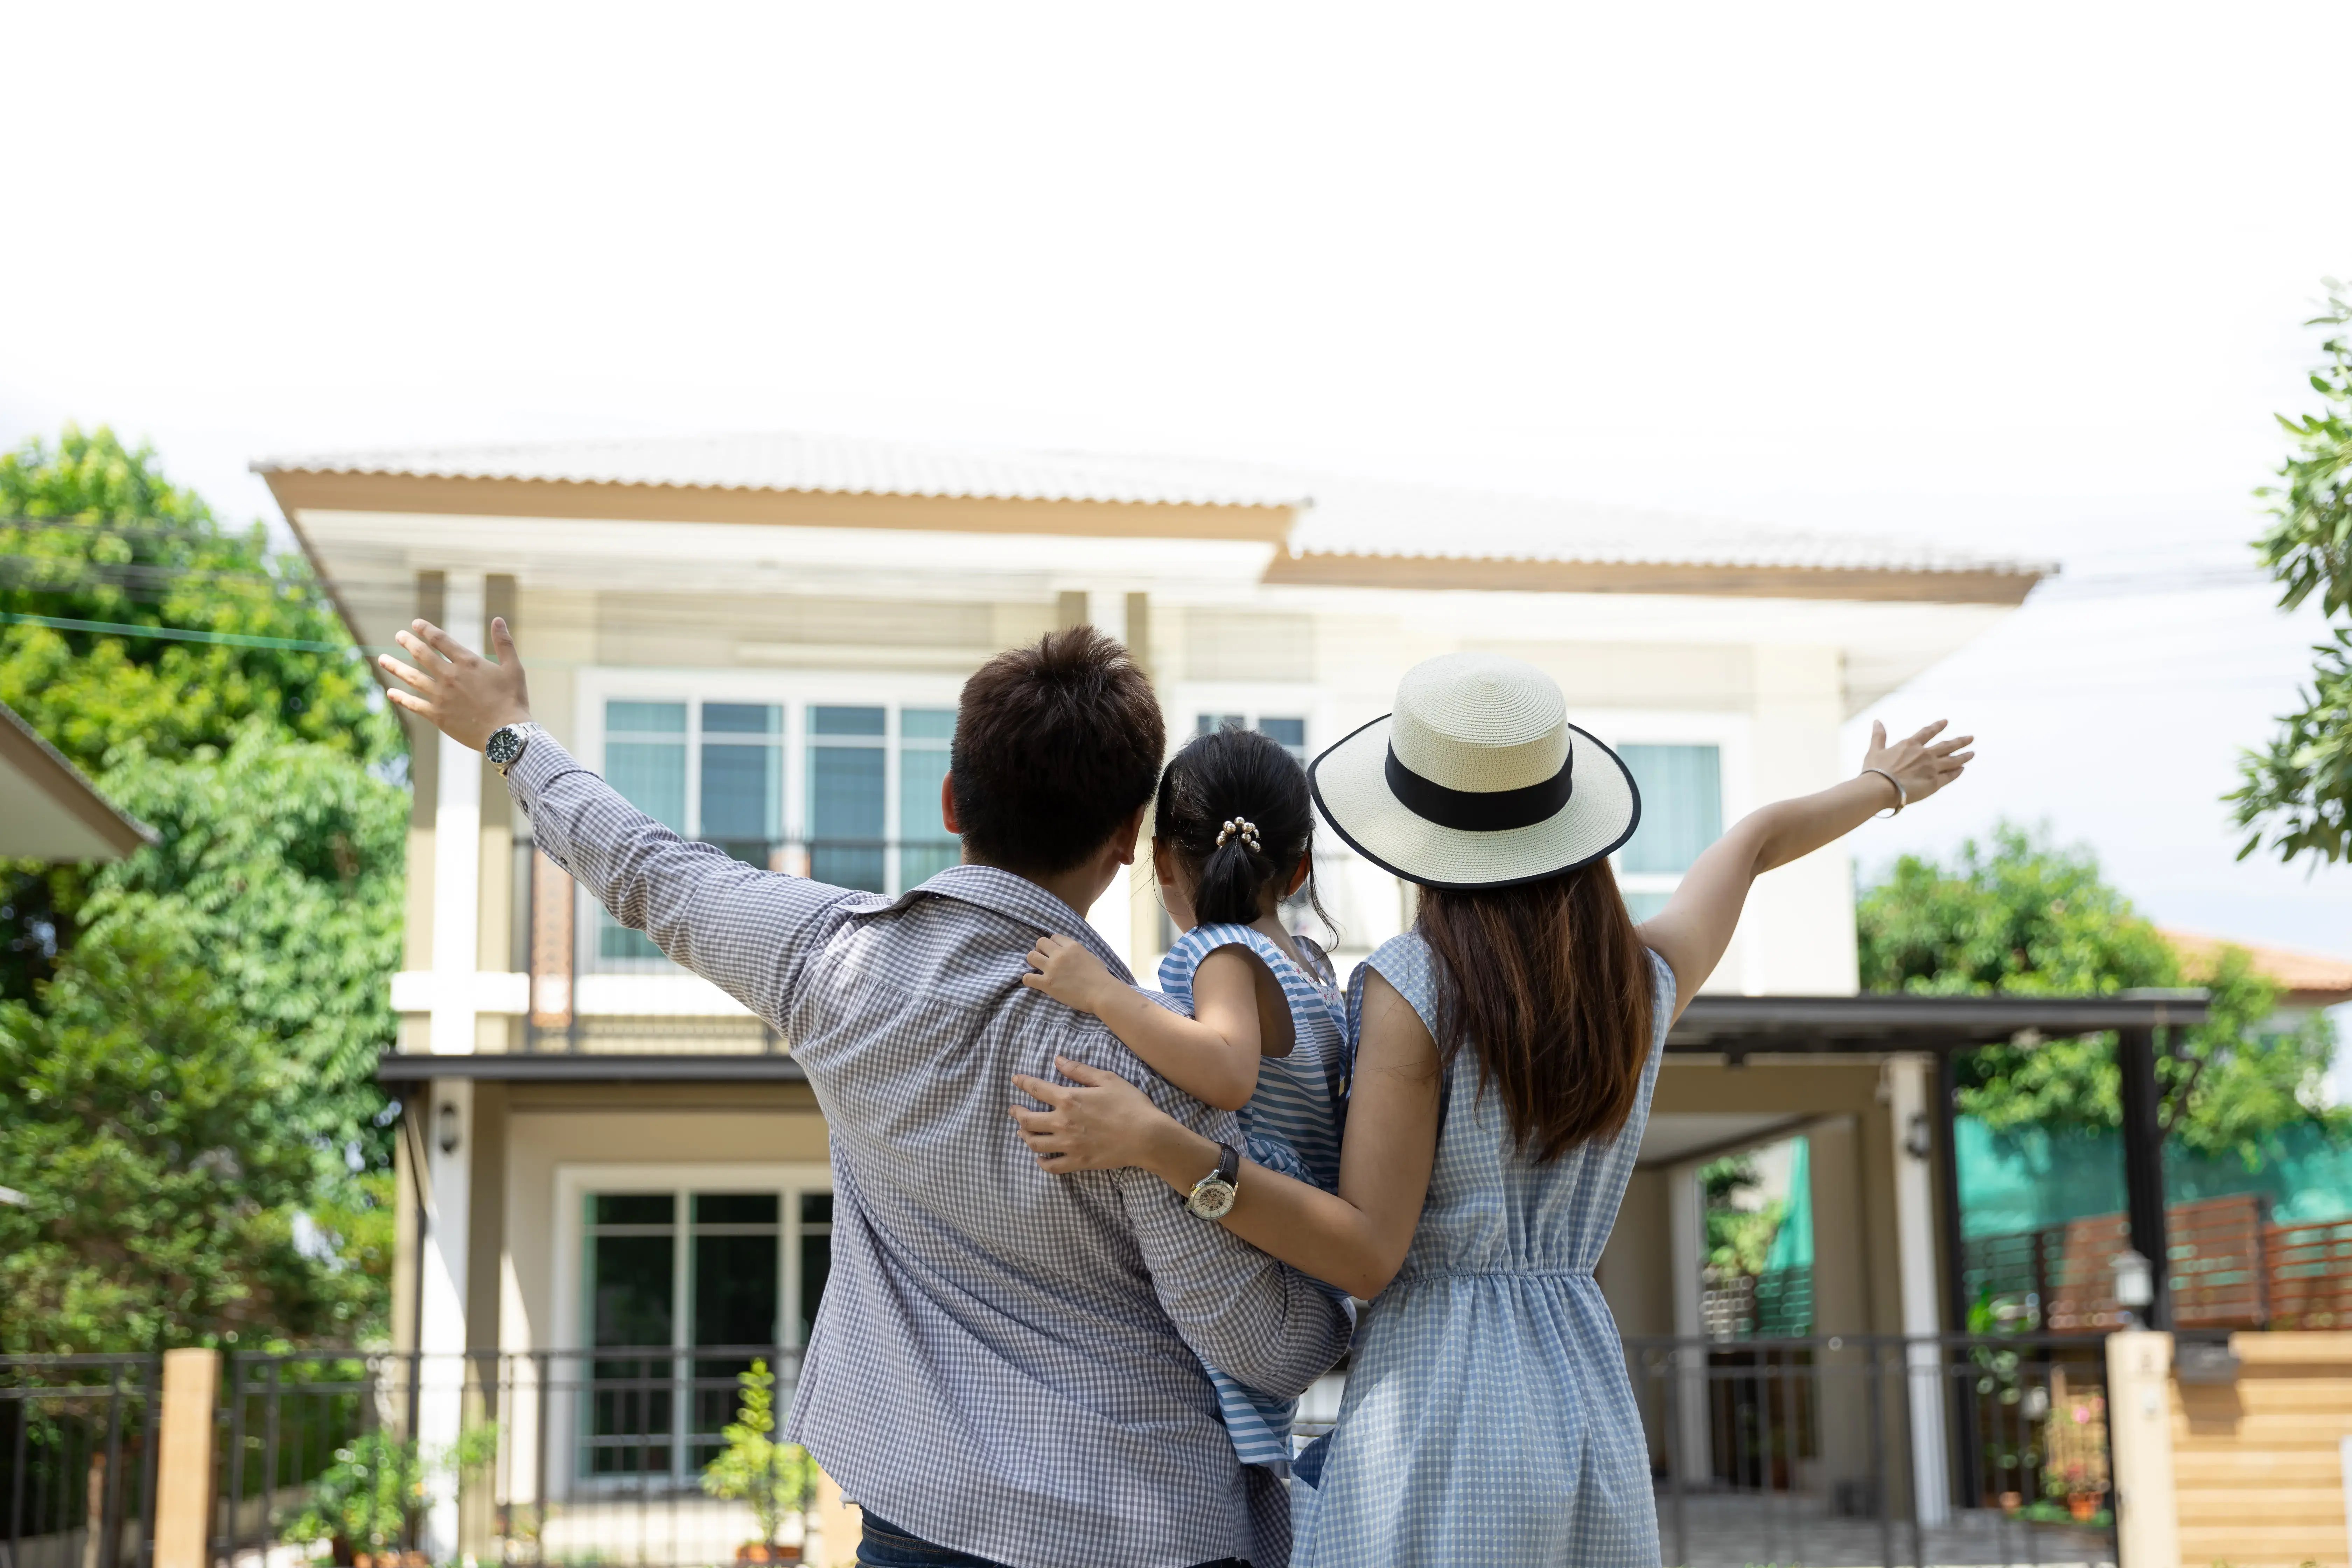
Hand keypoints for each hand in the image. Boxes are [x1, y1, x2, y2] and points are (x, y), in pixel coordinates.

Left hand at [379, 618, 533, 751]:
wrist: (506, 734)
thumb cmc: (513, 700)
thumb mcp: (514, 668)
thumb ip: (504, 643)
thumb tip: (497, 619)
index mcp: (467, 663)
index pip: (441, 640)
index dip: (426, 630)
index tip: (415, 624)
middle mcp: (449, 676)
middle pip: (422, 655)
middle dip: (408, 643)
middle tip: (398, 636)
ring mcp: (441, 696)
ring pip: (412, 678)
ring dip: (396, 667)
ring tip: (382, 660)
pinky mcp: (437, 715)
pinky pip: (414, 704)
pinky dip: (401, 698)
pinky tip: (391, 693)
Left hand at [1010, 1057, 1181, 1173]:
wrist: (1147, 1136)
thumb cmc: (1130, 1104)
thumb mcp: (1107, 1079)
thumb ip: (1079, 1070)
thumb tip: (1057, 1060)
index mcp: (1069, 1099)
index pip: (1036, 1088)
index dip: (1023, 1083)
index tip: (1015, 1080)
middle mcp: (1062, 1123)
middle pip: (1028, 1120)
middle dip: (1017, 1113)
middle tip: (1014, 1109)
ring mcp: (1068, 1145)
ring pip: (1035, 1143)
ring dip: (1025, 1136)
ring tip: (1023, 1131)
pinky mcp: (1078, 1162)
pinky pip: (1051, 1166)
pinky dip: (1041, 1162)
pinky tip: (1039, 1158)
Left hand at [1020, 934, 1115, 1014]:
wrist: (1101, 993)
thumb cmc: (1100, 977)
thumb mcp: (1089, 956)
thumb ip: (1076, 952)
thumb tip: (1069, 954)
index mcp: (1072, 946)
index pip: (1054, 937)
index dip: (1052, 945)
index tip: (1054, 952)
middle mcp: (1060, 954)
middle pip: (1040, 942)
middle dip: (1040, 950)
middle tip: (1044, 959)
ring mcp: (1052, 968)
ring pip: (1031, 956)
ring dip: (1033, 962)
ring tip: (1038, 969)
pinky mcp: (1047, 983)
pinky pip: (1028, 977)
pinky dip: (1029, 979)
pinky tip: (1034, 982)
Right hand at [1862, 719, 1973, 808]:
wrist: (1880, 788)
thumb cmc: (1875, 770)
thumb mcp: (1874, 750)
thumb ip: (1879, 736)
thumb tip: (1877, 721)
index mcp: (1910, 744)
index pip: (1928, 732)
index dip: (1937, 726)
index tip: (1946, 722)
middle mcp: (1924, 754)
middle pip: (1947, 745)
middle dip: (1960, 741)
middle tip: (1971, 737)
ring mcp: (1932, 768)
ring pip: (1953, 760)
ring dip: (1963, 755)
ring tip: (1972, 753)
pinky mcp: (1935, 782)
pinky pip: (1950, 775)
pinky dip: (1957, 771)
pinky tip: (1962, 769)